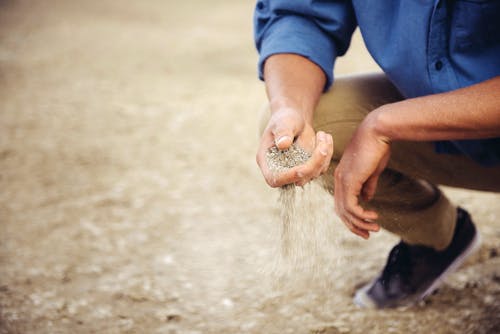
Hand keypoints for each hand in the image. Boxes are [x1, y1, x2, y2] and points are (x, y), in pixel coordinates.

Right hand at [256, 107, 333, 186]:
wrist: (294, 119)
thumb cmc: (285, 119)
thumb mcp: (283, 122)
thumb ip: (283, 132)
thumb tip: (283, 144)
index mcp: (266, 161)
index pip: (274, 178)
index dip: (288, 177)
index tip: (302, 169)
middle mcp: (280, 170)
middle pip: (298, 179)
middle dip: (314, 162)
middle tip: (322, 138)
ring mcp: (296, 172)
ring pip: (313, 173)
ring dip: (323, 155)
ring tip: (322, 134)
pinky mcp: (309, 170)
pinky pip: (322, 167)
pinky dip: (327, 153)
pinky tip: (325, 137)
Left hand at [334, 112, 389, 238]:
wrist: (377, 132)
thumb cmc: (377, 147)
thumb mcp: (372, 170)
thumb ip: (367, 185)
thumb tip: (367, 199)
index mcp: (342, 177)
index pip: (341, 202)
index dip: (351, 216)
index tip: (365, 225)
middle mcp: (339, 180)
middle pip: (340, 210)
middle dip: (354, 225)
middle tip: (367, 235)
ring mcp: (342, 180)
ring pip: (346, 211)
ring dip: (360, 223)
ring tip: (375, 228)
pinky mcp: (350, 180)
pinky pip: (351, 206)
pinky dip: (361, 215)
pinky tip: (373, 217)